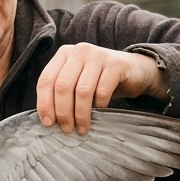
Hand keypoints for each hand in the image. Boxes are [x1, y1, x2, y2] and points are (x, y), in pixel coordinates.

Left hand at [36, 43, 168, 133]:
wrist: (135, 72)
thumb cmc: (100, 81)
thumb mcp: (77, 82)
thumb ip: (62, 92)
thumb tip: (48, 119)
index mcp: (64, 54)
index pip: (46, 80)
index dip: (44, 104)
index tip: (48, 123)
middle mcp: (79, 51)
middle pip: (62, 86)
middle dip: (63, 112)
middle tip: (67, 129)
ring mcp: (98, 55)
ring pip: (82, 91)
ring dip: (80, 114)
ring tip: (82, 128)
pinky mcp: (115, 64)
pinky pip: (102, 91)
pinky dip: (99, 106)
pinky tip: (100, 112)